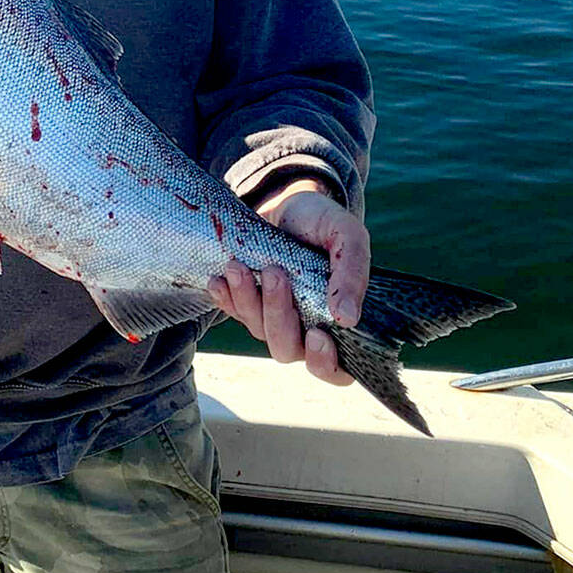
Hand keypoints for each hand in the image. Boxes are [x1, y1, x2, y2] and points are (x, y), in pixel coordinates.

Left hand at [208, 186, 369, 387]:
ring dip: (248, 301)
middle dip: (278, 314)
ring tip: (239, 266)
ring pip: (258, 331)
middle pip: (288, 349)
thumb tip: (347, 318)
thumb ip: (353, 274)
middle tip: (275, 273)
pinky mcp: (248, 304)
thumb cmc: (324, 223)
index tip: (316, 334)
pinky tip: (219, 278)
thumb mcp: (347, 236)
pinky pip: (234, 313)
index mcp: (338, 322)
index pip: (336, 370)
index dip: (325, 363)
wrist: (290, 202)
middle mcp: (306, 328)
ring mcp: (274, 319)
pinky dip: (225, 299)